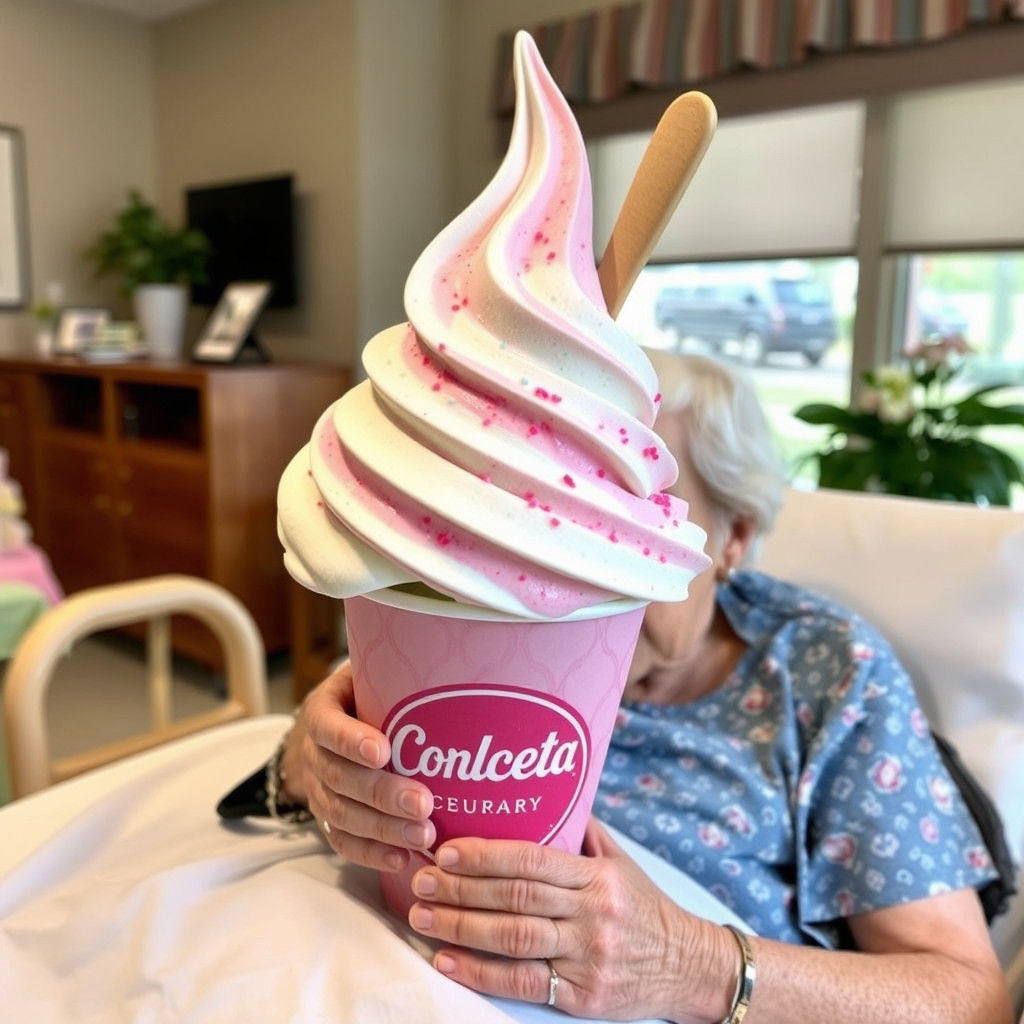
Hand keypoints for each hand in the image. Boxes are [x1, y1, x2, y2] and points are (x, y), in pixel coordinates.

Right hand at [280, 661, 435, 870]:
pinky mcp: (329, 817)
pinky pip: (343, 841)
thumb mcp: (366, 673)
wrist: (324, 730)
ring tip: (423, 835)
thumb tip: (444, 658)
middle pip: (341, 779)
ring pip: (343, 814)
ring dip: (384, 829)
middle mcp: (314, 754)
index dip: (352, 741)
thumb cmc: (361, 695)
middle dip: (382, 794)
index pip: (329, 727)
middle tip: (423, 803)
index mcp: (323, 712)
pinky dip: (371, 853)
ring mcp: (319, 789)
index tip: (383, 750)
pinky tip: (401, 859)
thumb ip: (391, 672)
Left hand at [406, 819, 733, 1021]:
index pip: (533, 860)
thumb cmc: (645, 907)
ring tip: (421, 916)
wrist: (689, 966)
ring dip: (460, 927)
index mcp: (598, 877)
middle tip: (419, 880)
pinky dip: (479, 973)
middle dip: (461, 889)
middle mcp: (592, 914)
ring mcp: (587, 957)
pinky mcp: (582, 996)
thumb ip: (582, 832)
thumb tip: (546, 791)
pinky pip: (523, 983)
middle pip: (516, 898)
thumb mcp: (621, 862)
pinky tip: (447, 960)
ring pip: (513, 940)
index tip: (446, 850)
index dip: (486, 855)